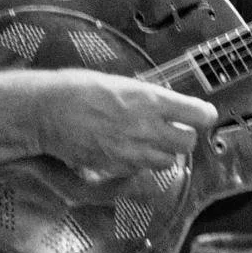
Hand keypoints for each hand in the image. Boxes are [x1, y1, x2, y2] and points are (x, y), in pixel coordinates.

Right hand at [36, 71, 217, 176]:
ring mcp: (132, 150)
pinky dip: (140, 163)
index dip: (204, 115)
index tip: (202, 115)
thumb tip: (162, 103)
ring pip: (168, 161)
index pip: (197, 114)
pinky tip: (126, 149)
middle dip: (184, 137)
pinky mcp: (117, 166)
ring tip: (149, 141)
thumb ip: (145, 97)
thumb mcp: (118, 82)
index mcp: (149, 99)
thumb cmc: (76, 89)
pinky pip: (141, 170)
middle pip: (188, 143)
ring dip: (164, 153)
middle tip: (175, 130)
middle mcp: (146, 127)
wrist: (47, 111)